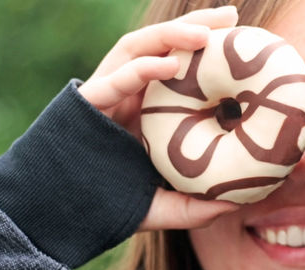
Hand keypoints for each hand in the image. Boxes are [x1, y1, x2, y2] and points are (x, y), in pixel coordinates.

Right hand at [79, 6, 241, 229]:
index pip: (184, 69)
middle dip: (197, 26)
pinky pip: (115, 79)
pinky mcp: (87, 103)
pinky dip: (142, 68)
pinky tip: (170, 63)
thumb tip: (236, 206)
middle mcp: (132, 94)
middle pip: (165, 47)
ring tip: (206, 33)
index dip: (211, 52)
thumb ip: (196, 207)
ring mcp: (109, 94)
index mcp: (152, 108)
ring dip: (171, 35)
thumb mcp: (164, 205)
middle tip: (231, 16)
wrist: (58, 215)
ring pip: (139, 48)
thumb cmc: (112, 204)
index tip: (246, 43)